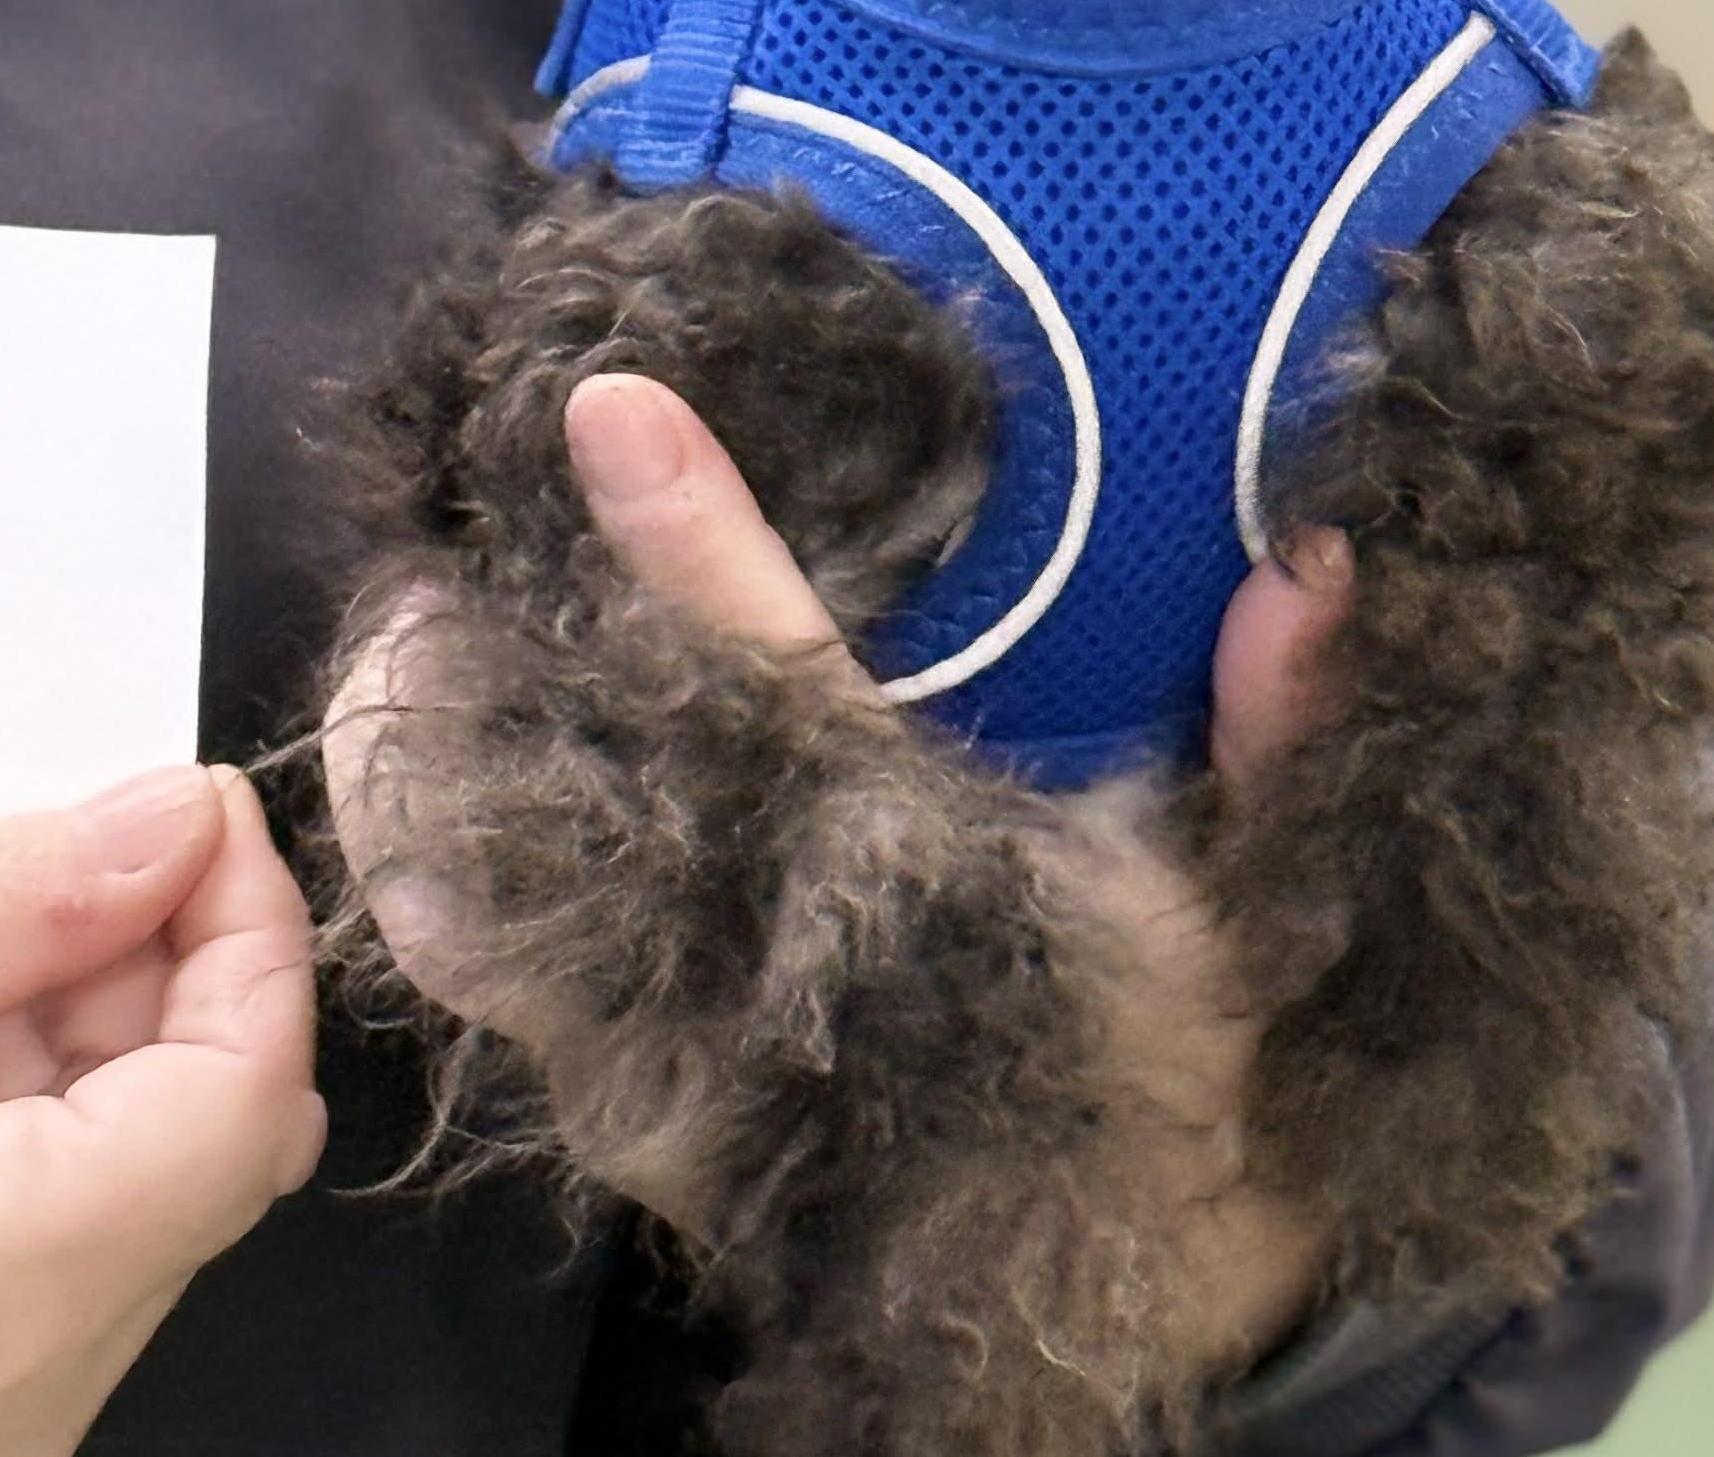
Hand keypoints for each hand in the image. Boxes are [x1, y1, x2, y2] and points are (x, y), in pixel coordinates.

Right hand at [0, 766, 327, 1456]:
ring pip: (125, 1187)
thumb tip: (176, 818)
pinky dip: (7, 1126)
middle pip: (204, 1137)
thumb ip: (0, 897)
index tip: (193, 809)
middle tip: (62, 859)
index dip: (250, 927)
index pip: (252, 1087)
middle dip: (157, 972)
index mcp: (13, 1285)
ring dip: (75, 1042)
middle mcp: (31, 1392)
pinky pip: (36, 1249)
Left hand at [328, 372, 1354, 1373]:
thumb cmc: (1211, 1092)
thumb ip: (1288, 735)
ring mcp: (689, 1087)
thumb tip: (1313, 553)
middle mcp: (784, 1000)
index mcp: (934, 909)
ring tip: (400, 640)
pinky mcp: (653, 1132)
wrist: (1144, 1301)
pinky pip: (506, 1002)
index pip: (787, 709)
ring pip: (497, 926)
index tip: (614, 413)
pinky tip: (418, 802)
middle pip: (566, 826)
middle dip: (471, 687)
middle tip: (418, 558)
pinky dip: (447, 892)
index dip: (700, 552)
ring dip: (427, 785)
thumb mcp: (1283, 915)